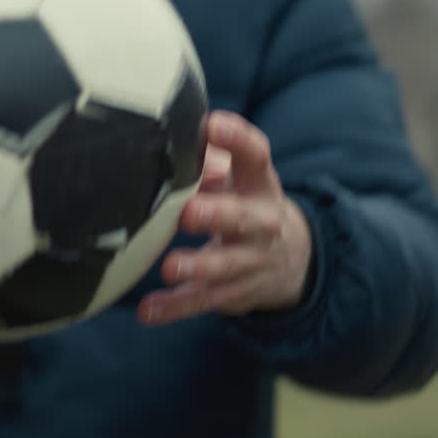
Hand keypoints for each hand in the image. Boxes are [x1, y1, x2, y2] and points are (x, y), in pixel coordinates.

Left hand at [138, 111, 311, 325]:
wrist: (289, 259)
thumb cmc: (245, 202)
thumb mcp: (240, 177)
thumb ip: (211, 160)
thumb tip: (174, 137)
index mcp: (260, 184)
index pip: (256, 156)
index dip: (238, 139)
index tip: (213, 125)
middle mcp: (261, 223)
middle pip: (242, 218)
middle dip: (217, 215)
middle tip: (189, 212)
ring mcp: (250, 261)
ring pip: (225, 267)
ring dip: (198, 267)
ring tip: (171, 267)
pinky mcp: (233, 293)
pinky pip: (202, 302)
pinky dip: (174, 308)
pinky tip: (148, 311)